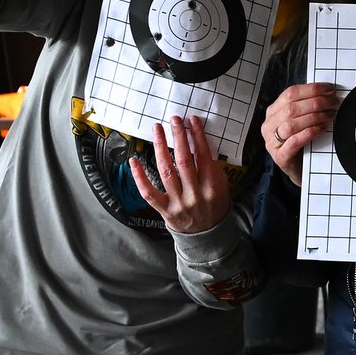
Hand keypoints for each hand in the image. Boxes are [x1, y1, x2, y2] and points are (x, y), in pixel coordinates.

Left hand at [130, 114, 229, 233]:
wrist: (206, 234)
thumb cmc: (214, 204)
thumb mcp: (222, 186)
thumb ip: (212, 167)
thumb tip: (198, 142)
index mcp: (212, 186)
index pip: (204, 156)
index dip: (197, 136)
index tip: (192, 121)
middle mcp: (195, 194)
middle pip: (184, 160)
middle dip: (178, 137)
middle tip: (174, 120)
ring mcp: (178, 202)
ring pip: (166, 171)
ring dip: (160, 147)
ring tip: (157, 130)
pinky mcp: (164, 210)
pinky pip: (148, 192)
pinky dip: (139, 176)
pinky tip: (134, 161)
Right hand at [262, 82, 339, 185]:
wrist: (299, 168)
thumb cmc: (301, 142)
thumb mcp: (301, 120)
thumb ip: (308, 106)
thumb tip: (328, 92)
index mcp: (274, 111)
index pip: (290, 93)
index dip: (311, 89)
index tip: (329, 89)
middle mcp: (269, 125)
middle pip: (291, 108)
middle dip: (315, 103)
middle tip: (333, 103)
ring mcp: (272, 142)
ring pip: (291, 124)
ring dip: (313, 117)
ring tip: (329, 116)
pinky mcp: (280, 157)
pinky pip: (293, 142)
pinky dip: (308, 133)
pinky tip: (320, 129)